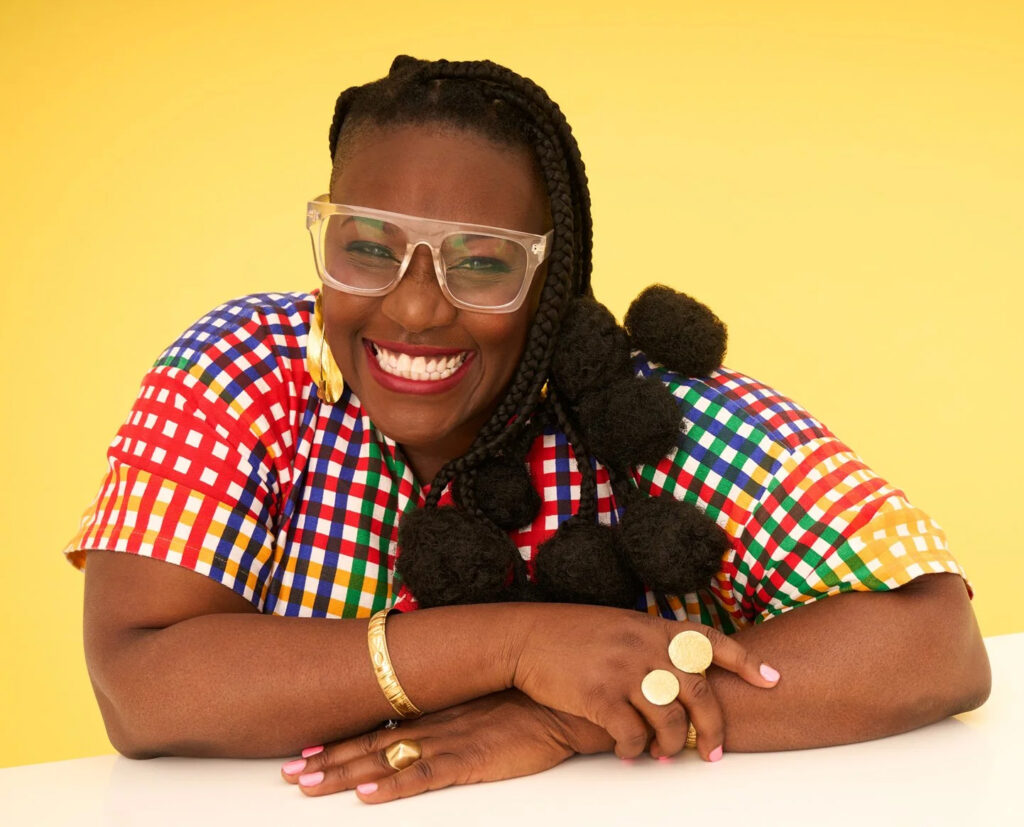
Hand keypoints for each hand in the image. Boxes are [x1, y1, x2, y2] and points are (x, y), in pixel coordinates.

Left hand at [280, 690, 612, 802]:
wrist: (565, 701)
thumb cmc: (530, 704)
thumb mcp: (484, 708)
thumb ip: (455, 718)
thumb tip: (427, 729)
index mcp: (437, 714)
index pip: (377, 731)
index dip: (340, 743)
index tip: (306, 753)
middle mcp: (434, 725)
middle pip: (370, 746)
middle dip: (327, 762)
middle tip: (289, 775)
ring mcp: (450, 741)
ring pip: (386, 760)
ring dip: (344, 774)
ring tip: (308, 785)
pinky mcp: (472, 760)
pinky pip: (425, 775)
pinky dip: (393, 785)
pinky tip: (367, 794)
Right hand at [509, 604, 779, 759]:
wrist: (526, 637)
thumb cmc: (572, 634)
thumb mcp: (620, 626)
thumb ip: (652, 643)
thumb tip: (680, 675)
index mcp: (653, 627)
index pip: (711, 641)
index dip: (746, 661)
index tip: (772, 680)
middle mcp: (645, 646)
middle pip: (699, 690)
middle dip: (713, 727)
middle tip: (714, 752)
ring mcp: (623, 670)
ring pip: (669, 718)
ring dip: (671, 744)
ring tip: (664, 755)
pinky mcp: (599, 694)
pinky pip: (632, 734)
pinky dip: (635, 750)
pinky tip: (628, 752)